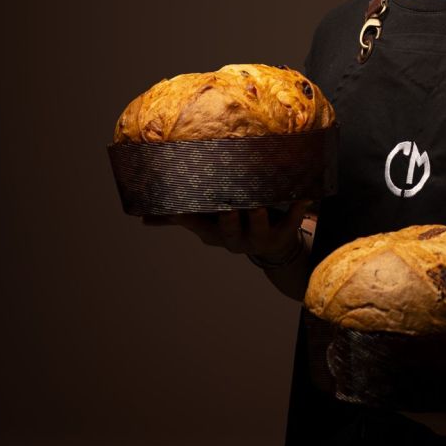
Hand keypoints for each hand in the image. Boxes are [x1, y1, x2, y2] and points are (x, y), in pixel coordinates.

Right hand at [141, 200, 312, 257]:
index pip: (196, 225)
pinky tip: (303, 195)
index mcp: (214, 234)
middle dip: (226, 219)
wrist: (274, 249)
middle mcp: (234, 239)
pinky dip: (297, 210)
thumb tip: (142, 218)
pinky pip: (291, 222)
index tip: (176, 208)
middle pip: (227, 231)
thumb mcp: (207, 225)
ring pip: (257, 230)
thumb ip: (179, 218)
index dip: (186, 218)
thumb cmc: (235, 226)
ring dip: (258, 217)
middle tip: (225, 205)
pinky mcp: (283, 236)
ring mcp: (259, 239)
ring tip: (258, 205)